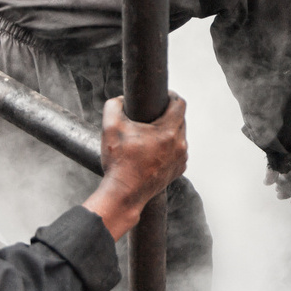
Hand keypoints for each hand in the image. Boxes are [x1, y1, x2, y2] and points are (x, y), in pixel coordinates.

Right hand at [86, 94, 188, 239]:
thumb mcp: (110, 127)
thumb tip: (120, 100)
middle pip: (180, 119)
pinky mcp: (178, 170)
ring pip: (179, 136)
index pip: (179, 103)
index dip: (170, 95)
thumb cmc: (119, 163)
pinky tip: (153, 149)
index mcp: (169, 132)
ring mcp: (180, 159)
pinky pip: (178, 152)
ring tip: (150, 133)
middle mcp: (180, 145)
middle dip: (167, 113)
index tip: (161, 96)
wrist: (124, 194)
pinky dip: (168, 147)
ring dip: (168, 131)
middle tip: (151, 114)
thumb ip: (114, 105)